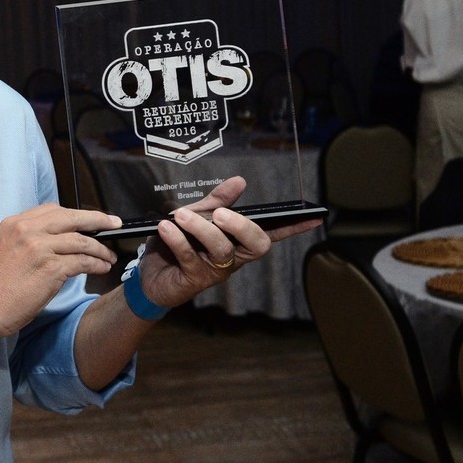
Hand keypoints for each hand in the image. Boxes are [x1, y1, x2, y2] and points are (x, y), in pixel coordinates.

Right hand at [0, 204, 119, 344]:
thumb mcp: (6, 249)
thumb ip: (29, 239)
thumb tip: (59, 241)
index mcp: (15, 223)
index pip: (53, 210)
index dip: (76, 214)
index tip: (90, 219)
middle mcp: (27, 230)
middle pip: (72, 217)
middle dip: (98, 219)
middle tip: (114, 223)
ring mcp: (40, 247)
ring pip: (81, 240)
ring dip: (100, 249)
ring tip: (109, 257)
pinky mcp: (51, 268)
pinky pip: (82, 261)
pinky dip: (96, 264)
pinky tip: (101, 268)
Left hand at [137, 177, 318, 307]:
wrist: (148, 275)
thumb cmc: (176, 244)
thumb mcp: (195, 217)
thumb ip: (216, 201)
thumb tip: (240, 181)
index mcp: (237, 241)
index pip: (271, 233)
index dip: (294, 227)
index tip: (314, 216)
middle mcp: (232, 257)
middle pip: (256, 245)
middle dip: (242, 227)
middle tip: (220, 213)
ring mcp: (215, 271)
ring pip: (221, 250)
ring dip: (201, 229)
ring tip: (181, 215)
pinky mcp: (193, 280)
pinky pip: (190, 258)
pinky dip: (177, 240)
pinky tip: (165, 228)